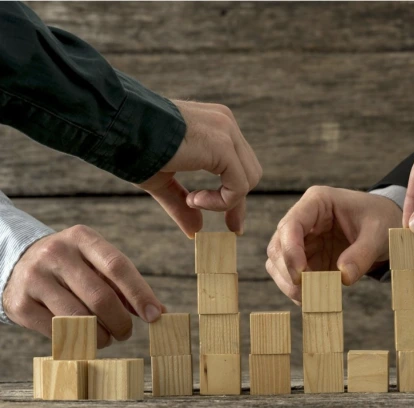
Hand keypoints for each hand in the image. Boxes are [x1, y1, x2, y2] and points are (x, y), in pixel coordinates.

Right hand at [2, 225, 164, 347]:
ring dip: (101, 336)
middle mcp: (56, 253)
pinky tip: (83, 339)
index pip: (118, 266)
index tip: (155, 315)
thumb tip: (158, 311)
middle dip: (121, 321)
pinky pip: (57, 331)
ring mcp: (35, 278)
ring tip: (107, 338)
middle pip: (100, 296)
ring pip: (79, 318)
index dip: (140, 293)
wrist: (19, 263)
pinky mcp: (20, 303)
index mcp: (82, 238)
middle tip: (126, 332)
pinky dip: (77, 341)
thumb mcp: (97, 264)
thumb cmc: (73, 266)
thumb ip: (125, 285)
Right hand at [137, 101, 262, 237]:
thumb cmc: (132, 147)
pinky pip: (238, 186)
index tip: (233, 225)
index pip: (238, 165)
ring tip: (192, 201)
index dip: (235, 197)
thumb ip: (182, 203)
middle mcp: (225, 123)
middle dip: (236, 202)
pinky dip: (221, 201)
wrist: (116, 125)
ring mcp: (226, 131)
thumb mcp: (163, 179)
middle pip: (249, 172)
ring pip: (249, 180)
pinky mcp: (223, 145)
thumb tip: (196, 232)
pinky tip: (193, 199)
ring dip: (225, 201)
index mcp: (214, 125)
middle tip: (229, 226)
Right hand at [266, 186, 401, 303]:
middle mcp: (303, 219)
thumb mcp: (378, 232)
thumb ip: (362, 254)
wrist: (385, 225)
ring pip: (278, 263)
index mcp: (317, 202)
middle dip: (288, 271)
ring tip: (310, 299)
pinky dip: (297, 290)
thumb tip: (344, 277)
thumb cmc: (381, 219)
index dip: (290, 250)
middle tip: (306, 293)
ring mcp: (302, 240)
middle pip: (279, 245)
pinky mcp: (306, 258)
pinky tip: (312, 300)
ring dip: (288, 283)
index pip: (291, 224)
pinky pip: (291, 275)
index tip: (301, 275)